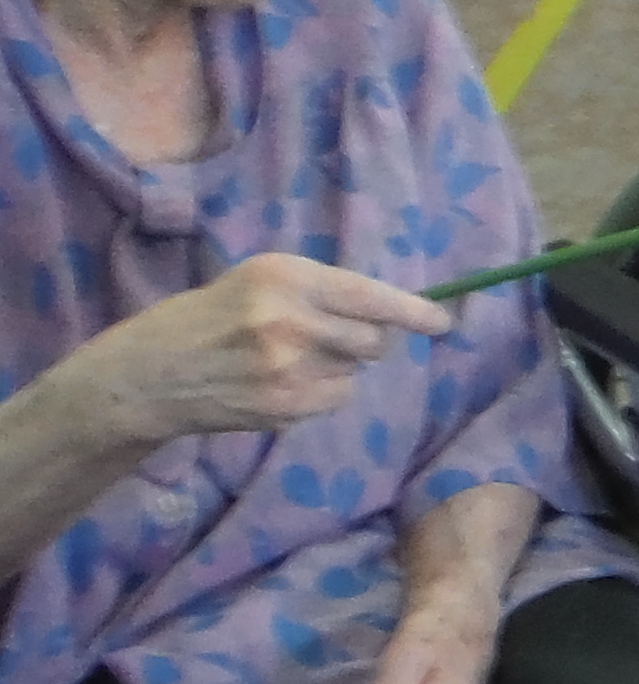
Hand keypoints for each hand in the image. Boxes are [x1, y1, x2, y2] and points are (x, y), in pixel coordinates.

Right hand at [95, 253, 443, 444]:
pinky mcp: (286, 407)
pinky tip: (280, 384)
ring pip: (357, 371)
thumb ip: (321, 291)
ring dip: (340, 367)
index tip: (443, 322)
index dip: (415, 312)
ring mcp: (289, 369)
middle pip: (376, 340)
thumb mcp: (258, 281)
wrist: (150, 373)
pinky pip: (337, 399)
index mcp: (286, 277)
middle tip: (327, 338)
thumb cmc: (208, 317)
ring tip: (290, 360)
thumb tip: (396, 311)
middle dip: (366, 341)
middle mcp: (291, 320)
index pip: (371, 296)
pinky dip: (322, 393)